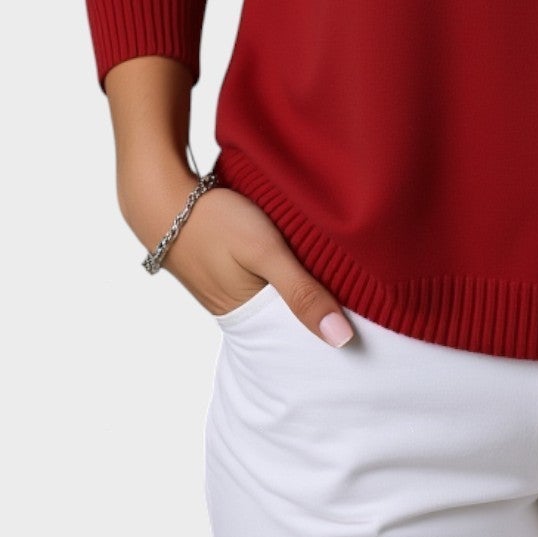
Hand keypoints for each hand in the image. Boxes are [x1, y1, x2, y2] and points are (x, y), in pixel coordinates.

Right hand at [119, 161, 356, 347]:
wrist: (164, 196)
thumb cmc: (216, 222)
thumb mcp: (266, 252)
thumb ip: (302, 292)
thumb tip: (342, 340)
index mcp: (250, 318)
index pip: (301, 340)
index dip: (333, 333)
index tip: (373, 332)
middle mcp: (241, 311)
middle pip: (293, 320)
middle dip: (324, 314)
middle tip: (372, 307)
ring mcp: (233, 289)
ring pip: (282, 297)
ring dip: (307, 290)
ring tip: (349, 284)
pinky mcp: (231, 269)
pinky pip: (269, 280)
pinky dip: (290, 274)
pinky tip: (309, 262)